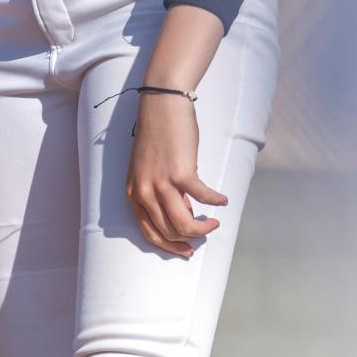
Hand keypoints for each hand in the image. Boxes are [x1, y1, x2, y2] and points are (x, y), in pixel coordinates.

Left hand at [125, 91, 226, 257]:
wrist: (160, 106)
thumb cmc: (157, 137)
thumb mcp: (150, 171)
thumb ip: (161, 194)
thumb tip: (184, 214)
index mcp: (134, 193)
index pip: (149, 232)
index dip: (169, 246)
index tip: (187, 250)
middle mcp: (144, 192)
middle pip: (168, 232)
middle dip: (190, 239)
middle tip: (205, 232)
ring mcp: (161, 183)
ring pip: (184, 225)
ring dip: (204, 228)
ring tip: (215, 222)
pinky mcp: (181, 173)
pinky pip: (202, 198)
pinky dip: (215, 202)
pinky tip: (223, 200)